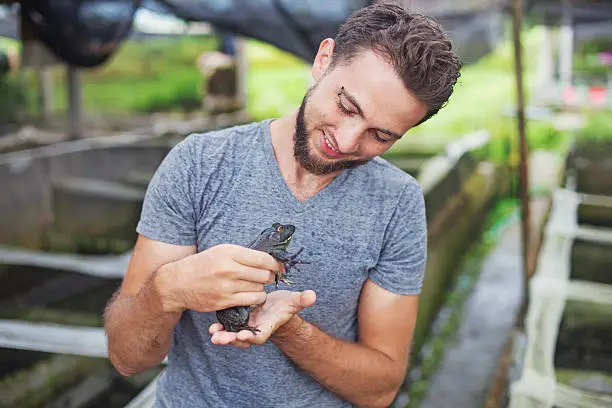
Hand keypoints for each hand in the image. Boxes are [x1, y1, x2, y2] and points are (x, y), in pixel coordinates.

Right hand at [154, 244, 282, 312]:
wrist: (177, 283)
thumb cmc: (202, 264)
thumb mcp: (220, 251)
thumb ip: (243, 254)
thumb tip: (267, 258)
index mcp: (229, 252)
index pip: (263, 258)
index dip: (276, 263)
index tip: (279, 266)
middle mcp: (229, 268)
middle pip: (264, 274)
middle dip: (270, 276)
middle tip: (269, 276)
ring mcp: (227, 286)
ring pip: (260, 288)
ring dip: (262, 288)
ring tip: (257, 285)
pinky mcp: (224, 301)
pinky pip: (251, 300)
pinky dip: (256, 298)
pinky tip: (252, 295)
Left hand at [208, 289, 315, 347]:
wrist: (276, 307)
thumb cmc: (285, 305)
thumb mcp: (294, 301)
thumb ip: (302, 300)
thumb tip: (312, 296)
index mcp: (267, 326)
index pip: (259, 335)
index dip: (251, 337)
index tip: (243, 335)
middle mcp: (254, 329)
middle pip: (241, 339)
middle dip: (230, 339)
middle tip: (220, 339)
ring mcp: (244, 326)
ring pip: (231, 334)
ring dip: (222, 335)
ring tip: (213, 334)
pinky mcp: (236, 320)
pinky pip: (226, 326)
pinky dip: (219, 328)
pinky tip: (211, 327)